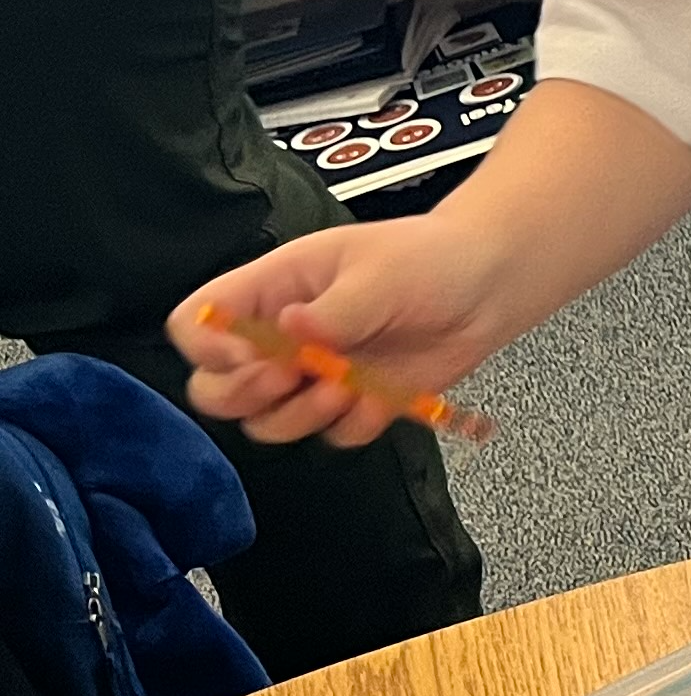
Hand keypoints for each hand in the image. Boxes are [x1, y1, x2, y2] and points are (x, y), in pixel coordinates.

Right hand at [171, 219, 516, 450]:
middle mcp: (280, 338)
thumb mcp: (379, 272)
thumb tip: (288, 330)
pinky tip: (382, 395)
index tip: (251, 353)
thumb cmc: (429, 258)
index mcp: (271, 291)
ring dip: (298, 415)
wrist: (490, 284)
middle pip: (216, 390)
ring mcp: (313, 375)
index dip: (208, 349)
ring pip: (267, 423)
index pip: (196, 324)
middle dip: (244, 395)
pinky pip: (332, 436)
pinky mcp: (353, 403)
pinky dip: (353, 424)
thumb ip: (334, 310)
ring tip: (343, 387)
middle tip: (290, 376)